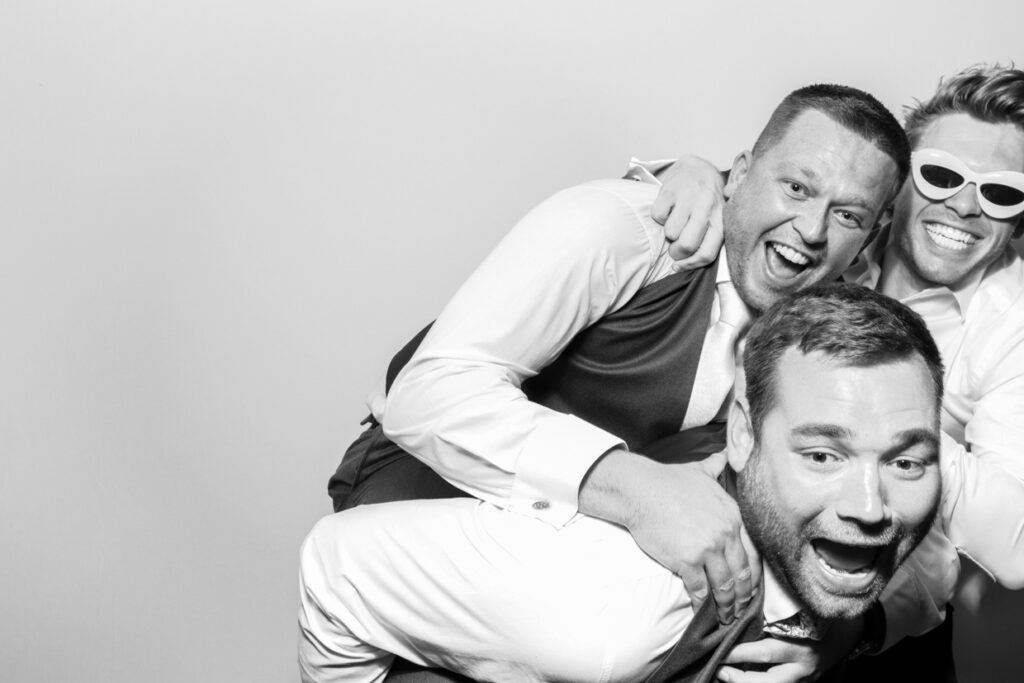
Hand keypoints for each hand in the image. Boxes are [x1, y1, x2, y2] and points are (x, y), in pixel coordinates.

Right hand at [580, 449, 759, 623]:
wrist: (639, 491)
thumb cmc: (667, 481)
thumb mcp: (699, 472)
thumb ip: (717, 467)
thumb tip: (726, 454)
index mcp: (732, 515)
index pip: (752, 552)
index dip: (753, 574)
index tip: (750, 587)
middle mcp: (725, 533)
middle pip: (741, 573)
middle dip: (742, 595)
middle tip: (740, 608)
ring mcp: (706, 549)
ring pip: (724, 585)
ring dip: (726, 605)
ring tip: (725, 615)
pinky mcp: (686, 561)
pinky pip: (700, 589)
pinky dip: (703, 603)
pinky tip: (703, 609)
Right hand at [651, 154, 725, 269]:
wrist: (697, 167)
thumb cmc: (706, 200)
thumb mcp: (716, 218)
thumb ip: (710, 239)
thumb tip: (686, 264)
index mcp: (720, 218)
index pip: (707, 253)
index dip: (690, 265)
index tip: (679, 266)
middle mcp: (707, 207)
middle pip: (686, 245)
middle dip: (676, 252)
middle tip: (675, 246)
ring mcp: (688, 197)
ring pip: (670, 232)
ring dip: (669, 231)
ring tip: (675, 221)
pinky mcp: (670, 190)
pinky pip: (658, 216)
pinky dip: (659, 216)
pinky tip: (669, 208)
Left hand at [716, 618, 863, 681]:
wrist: (848, 631)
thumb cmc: (818, 613)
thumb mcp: (798, 609)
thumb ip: (772, 610)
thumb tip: (740, 604)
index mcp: (801, 646)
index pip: (765, 653)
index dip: (740, 653)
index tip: (720, 649)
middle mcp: (802, 667)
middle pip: (768, 681)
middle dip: (740, 678)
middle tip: (719, 669)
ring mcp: (804, 679)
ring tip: (724, 675)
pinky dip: (758, 682)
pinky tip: (740, 677)